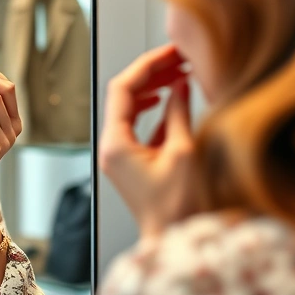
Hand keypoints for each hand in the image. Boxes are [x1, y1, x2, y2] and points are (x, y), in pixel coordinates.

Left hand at [99, 44, 195, 238]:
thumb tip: (180, 85)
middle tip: (178, 58)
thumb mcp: (183, 152)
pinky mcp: (132, 163)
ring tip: (178, 74)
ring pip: (131, 110)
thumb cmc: (178, 208)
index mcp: (115, 144)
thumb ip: (179, 113)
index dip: (148, 65)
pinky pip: (138, 127)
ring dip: (154, 89)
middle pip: (125, 96)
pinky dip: (156, 111)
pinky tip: (174, 100)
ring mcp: (120, 156)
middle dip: (152, 74)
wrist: (175, 241)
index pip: (123, 88)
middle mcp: (111, 148)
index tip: (170, 53)